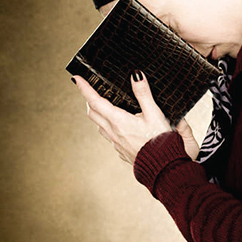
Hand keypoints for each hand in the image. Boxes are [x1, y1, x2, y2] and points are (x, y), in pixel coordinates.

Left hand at [73, 71, 196, 163]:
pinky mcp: (121, 150)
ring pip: (99, 125)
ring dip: (97, 114)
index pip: (96, 101)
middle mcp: (113, 132)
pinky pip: (109, 136)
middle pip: (92, 113)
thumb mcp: (155, 114)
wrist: (164, 167)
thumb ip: (144, 94)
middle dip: (88, 100)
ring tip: (102, 106)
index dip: (85, 88)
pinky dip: (107, 126)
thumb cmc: (161, 141)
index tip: (77, 78)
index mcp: (119, 121)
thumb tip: (136, 75)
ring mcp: (116, 143)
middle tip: (89, 90)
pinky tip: (117, 125)